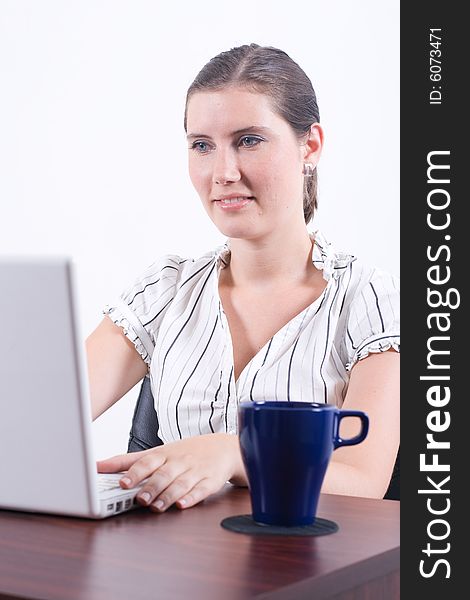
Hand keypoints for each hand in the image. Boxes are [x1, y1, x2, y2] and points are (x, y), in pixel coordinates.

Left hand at [97, 433, 246, 511]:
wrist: (223, 448)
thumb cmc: (185, 452)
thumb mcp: (157, 452)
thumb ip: (127, 461)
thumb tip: (97, 466)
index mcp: (164, 454)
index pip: (147, 461)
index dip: (135, 473)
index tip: (122, 483)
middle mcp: (179, 462)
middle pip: (163, 474)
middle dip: (151, 487)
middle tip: (139, 498)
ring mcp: (195, 471)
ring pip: (180, 484)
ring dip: (167, 496)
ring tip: (156, 507)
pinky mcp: (210, 482)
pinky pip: (201, 490)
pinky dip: (191, 498)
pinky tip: (182, 505)